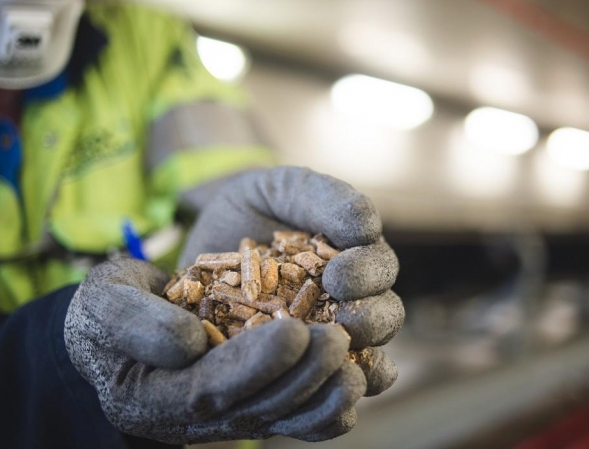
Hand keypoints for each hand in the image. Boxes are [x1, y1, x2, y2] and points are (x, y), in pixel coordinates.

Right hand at [64, 257, 365, 442]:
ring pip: (285, 420)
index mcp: (149, 396)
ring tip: (359, 368)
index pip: (208, 389)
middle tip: (339, 340)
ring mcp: (230, 413)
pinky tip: (365, 378)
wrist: (125, 324)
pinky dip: (332, 406)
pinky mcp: (256, 402)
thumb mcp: (104, 299)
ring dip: (326, 398)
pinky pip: (299, 418)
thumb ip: (136, 319)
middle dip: (302, 377)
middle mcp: (195, 417)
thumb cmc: (110, 309)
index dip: (253, 365)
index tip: (294, 333)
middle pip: (256, 408)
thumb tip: (190, 341)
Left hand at [181, 166, 404, 395]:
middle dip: (370, 322)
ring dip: (358, 367)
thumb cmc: (256, 205)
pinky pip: (325, 393)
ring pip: (363, 361)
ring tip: (337, 366)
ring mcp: (323, 338)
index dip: (368, 276)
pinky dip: (330, 402)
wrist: (205, 231)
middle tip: (345, 322)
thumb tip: (369, 228)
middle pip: (383, 320)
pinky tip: (318, 401)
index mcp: (357, 259)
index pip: (380, 271)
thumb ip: (327, 198)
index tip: (338, 276)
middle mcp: (350, 302)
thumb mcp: (286, 188)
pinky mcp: (292, 368)